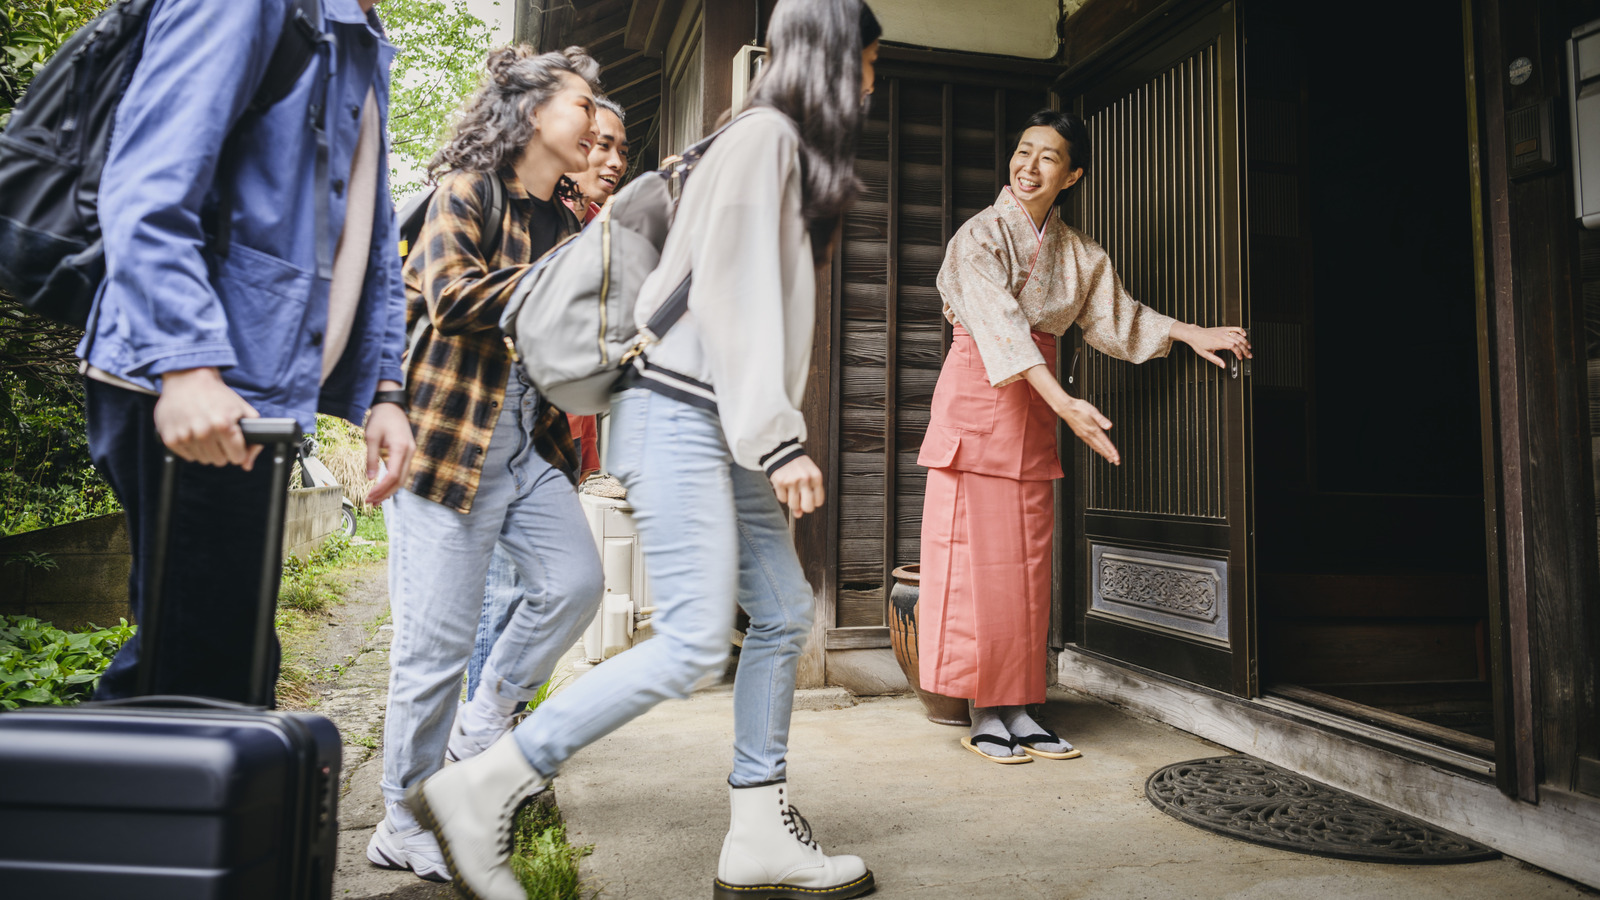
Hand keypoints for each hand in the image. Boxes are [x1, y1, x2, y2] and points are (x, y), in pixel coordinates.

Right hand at [153, 367, 261, 469]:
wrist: (187, 379)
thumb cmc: (216, 395)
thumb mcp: (243, 410)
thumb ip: (253, 439)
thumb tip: (247, 465)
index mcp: (223, 425)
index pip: (237, 457)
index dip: (238, 451)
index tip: (234, 443)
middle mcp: (203, 432)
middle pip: (220, 461)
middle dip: (222, 450)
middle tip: (218, 434)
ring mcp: (185, 436)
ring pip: (204, 460)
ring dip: (206, 449)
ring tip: (205, 431)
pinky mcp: (170, 439)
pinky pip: (188, 456)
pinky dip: (192, 448)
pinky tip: (193, 432)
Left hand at [364, 385, 414, 504]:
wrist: (391, 406)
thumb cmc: (381, 418)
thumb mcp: (371, 437)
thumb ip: (371, 459)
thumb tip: (370, 478)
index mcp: (401, 448)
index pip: (393, 475)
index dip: (382, 488)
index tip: (370, 496)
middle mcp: (409, 452)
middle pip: (400, 480)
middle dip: (385, 493)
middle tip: (371, 502)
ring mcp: (411, 453)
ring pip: (403, 478)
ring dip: (390, 490)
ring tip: (376, 499)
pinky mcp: (408, 453)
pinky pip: (402, 472)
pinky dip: (393, 482)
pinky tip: (384, 488)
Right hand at [769, 455, 824, 517]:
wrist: (782, 451)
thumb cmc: (797, 465)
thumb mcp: (807, 476)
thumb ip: (807, 494)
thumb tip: (799, 514)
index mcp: (816, 477)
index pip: (819, 502)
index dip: (813, 502)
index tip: (808, 497)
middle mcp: (805, 479)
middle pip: (808, 507)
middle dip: (803, 506)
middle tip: (800, 499)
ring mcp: (792, 481)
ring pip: (793, 505)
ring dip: (791, 500)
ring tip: (791, 490)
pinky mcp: (780, 482)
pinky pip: (782, 500)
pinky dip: (782, 495)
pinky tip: (784, 486)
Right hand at [1055, 396, 1119, 465]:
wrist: (1066, 408)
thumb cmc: (1078, 408)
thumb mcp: (1093, 411)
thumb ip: (1102, 420)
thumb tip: (1109, 426)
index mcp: (1093, 429)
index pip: (1105, 443)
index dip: (1112, 451)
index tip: (1117, 458)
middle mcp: (1088, 434)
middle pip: (1101, 448)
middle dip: (1109, 455)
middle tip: (1116, 462)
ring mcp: (1084, 435)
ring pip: (1096, 447)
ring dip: (1103, 453)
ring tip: (1109, 458)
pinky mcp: (1080, 434)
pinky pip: (1090, 444)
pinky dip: (1096, 449)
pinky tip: (1098, 449)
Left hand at [1172, 322, 1251, 368]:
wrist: (1194, 334)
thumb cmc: (1198, 343)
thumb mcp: (1206, 354)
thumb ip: (1216, 360)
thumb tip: (1223, 366)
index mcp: (1218, 342)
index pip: (1233, 346)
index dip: (1239, 352)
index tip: (1240, 358)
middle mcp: (1222, 336)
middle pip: (1238, 341)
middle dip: (1245, 349)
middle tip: (1249, 355)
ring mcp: (1223, 331)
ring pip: (1238, 335)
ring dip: (1245, 341)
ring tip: (1249, 347)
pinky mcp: (1223, 328)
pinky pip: (1234, 328)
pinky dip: (1241, 330)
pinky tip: (1244, 334)